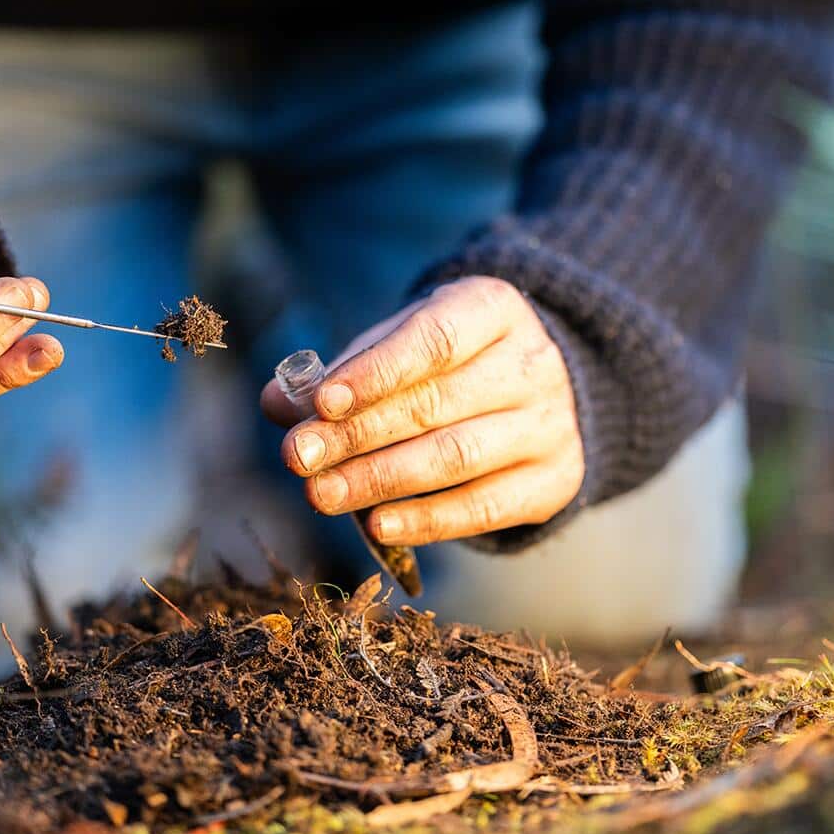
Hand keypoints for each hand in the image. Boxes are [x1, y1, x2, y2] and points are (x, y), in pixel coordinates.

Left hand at [262, 276, 583, 545]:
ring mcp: (550, 424)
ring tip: (321, 495)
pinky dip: (425, 520)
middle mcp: (532, 362)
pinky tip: (376, 525)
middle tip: (297, 458)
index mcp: (493, 308)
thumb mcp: (397, 347)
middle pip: (435, 404)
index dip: (375, 373)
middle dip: (357, 435)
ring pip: (456, 457)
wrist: (535, 394)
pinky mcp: (554, 480)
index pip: (433, 340)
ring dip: (379, 480)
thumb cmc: (447, 365)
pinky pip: (484, 508)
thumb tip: (279, 404)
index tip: (320, 403)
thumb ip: (340, 373)